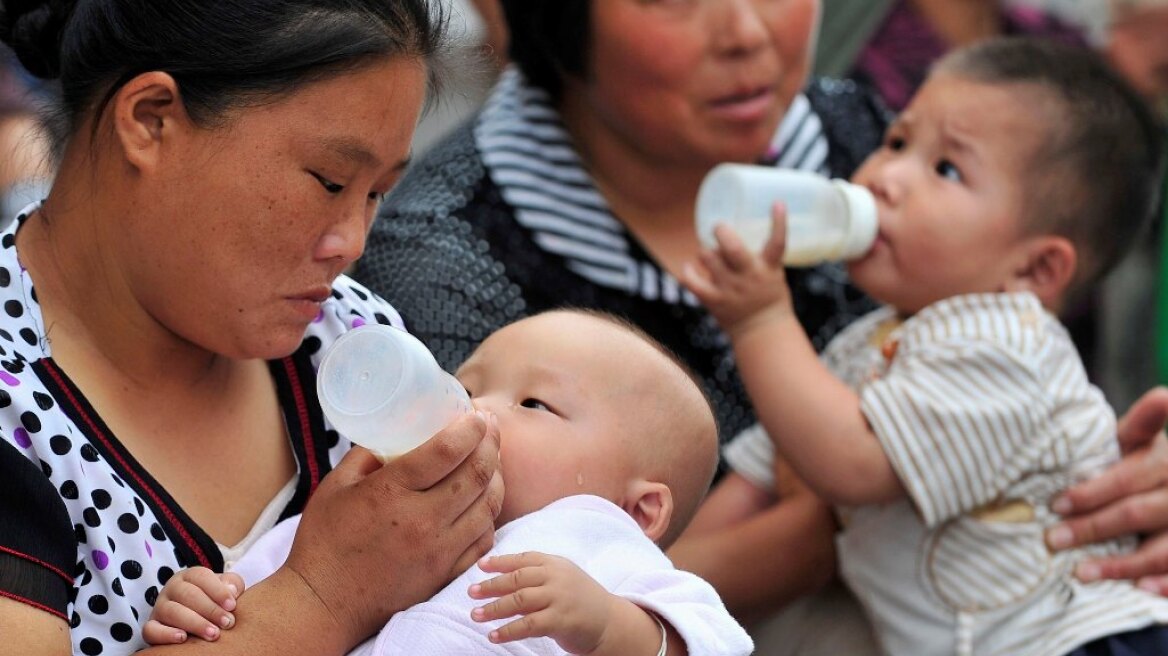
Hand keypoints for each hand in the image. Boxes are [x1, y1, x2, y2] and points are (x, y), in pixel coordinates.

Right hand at [142, 567, 243, 643]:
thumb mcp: (226, 587)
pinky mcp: (150, 626)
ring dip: (195, 623)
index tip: (232, 606)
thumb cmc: (215, 600)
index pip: (201, 577)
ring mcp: (159, 607)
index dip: (218, 591)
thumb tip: (232, 590)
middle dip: (210, 609)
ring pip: (172, 611)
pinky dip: (165, 634)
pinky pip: (151, 630)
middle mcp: (172, 588)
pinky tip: (183, 638)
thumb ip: (231, 584)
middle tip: (227, 623)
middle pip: (188, 594)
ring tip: (213, 634)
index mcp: (190, 575)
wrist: (198, 617)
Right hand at [282, 410, 503, 644]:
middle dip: (491, 443)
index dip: (470, 428)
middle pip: (476, 474)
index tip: (477, 414)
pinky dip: (490, 514)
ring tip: (492, 457)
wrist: (324, 605)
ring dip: (497, 476)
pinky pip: (484, 538)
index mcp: (391, 493)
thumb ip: (366, 455)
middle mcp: (421, 521)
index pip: (446, 451)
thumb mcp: (335, 486)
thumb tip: (395, 432)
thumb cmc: (324, 543)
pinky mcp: (445, 573)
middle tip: (490, 426)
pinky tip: (484, 498)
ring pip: (488, 505)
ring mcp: (438, 550)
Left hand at [469, 552, 626, 653]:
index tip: (480, 566)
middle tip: (471, 592)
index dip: (500, 562)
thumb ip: (538, 575)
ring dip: (494, 609)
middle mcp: (557, 577)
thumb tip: (500, 577)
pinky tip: (494, 635)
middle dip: (491, 585)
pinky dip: (508, 630)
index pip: (522, 559)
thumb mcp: (562, 578)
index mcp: (555, 563)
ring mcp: (559, 598)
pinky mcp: (561, 620)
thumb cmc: (580, 599)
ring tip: (476, 615)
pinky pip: (528, 625)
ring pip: (519, 601)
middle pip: (517, 578)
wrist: (610, 621)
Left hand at [681, 203, 793, 337]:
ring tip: (708, 253)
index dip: (778, 222)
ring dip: (705, 251)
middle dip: (722, 232)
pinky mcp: (714, 301)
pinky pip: (692, 282)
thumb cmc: (768, 296)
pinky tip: (689, 265)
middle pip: (733, 249)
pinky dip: (687, 271)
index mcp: (769, 269)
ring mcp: (730, 289)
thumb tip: (740, 225)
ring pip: (709, 259)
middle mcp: (749, 277)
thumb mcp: (774, 273)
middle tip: (719, 227)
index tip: (777, 203)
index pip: (778, 243)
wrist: (762, 332)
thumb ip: (759, 253)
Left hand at [1046, 387, 1167, 591]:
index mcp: (1159, 454)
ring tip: (1081, 571)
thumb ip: (1105, 438)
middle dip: (1091, 527)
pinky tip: (1140, 589)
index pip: (1125, 475)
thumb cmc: (1132, 460)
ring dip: (1120, 564)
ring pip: (1161, 547)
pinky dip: (1164, 582)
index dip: (1091, 492)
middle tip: (1053, 539)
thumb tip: (1083, 424)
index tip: (1057, 504)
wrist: (1164, 480)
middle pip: (1136, 511)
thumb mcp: (1124, 441)